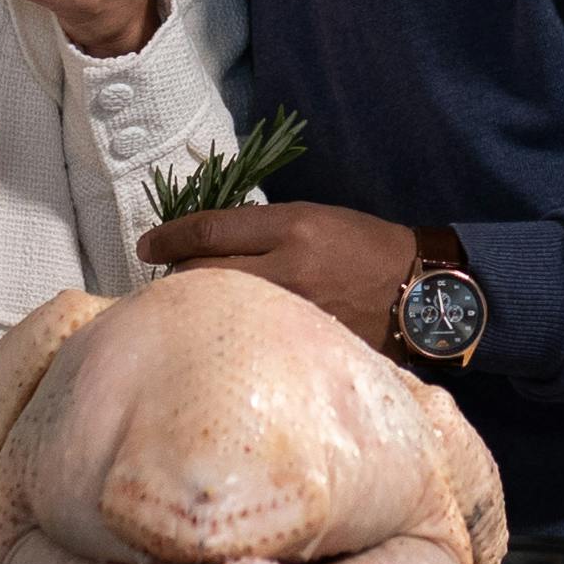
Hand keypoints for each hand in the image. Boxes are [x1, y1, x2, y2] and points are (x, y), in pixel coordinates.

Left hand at [140, 200, 418, 349]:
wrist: (418, 293)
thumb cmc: (364, 247)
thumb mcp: (316, 219)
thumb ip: (265, 229)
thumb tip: (209, 243)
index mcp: (293, 227)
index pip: (211, 230)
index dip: (170, 236)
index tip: (146, 244)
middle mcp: (288, 267)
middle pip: (204, 272)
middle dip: (174, 275)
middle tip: (161, 279)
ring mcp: (293, 311)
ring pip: (221, 308)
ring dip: (196, 306)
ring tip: (186, 307)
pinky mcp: (302, 344)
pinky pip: (249, 337)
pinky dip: (228, 332)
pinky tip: (220, 335)